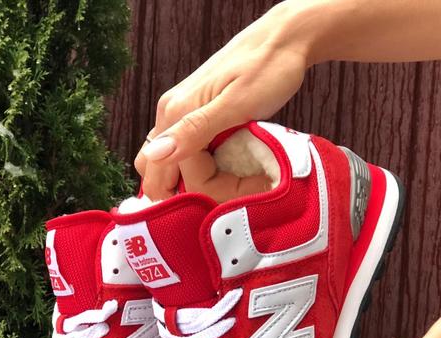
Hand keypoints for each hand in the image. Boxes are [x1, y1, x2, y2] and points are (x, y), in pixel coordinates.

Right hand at [135, 2, 309, 199]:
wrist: (284, 39)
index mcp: (174, 113)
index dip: (205, 191)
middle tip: (236, 191)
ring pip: (168, 167)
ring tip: (232, 182)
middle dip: (192, 194)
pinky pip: (183, 155)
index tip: (245, 188)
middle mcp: (169, 115)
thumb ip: (195, 130)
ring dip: (193, 184)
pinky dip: (200, 170)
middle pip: (158, 177)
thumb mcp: (237, 103)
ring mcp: (179, 116)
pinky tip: (226, 169)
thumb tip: (157, 154)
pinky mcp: (194, 117)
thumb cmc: (269, 68)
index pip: (169, 177)